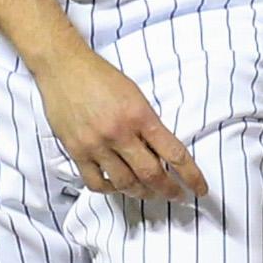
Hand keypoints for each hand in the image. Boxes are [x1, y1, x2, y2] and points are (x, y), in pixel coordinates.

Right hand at [37, 48, 208, 200]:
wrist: (63, 66)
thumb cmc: (101, 76)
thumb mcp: (135, 95)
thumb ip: (148, 124)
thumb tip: (161, 153)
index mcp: (140, 115)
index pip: (174, 153)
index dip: (191, 176)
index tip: (200, 189)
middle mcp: (119, 133)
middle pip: (151, 174)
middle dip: (169, 190)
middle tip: (176, 195)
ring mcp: (96, 144)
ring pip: (126, 183)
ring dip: (142, 192)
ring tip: (148, 192)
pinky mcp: (76, 151)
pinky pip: (96, 183)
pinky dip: (110, 189)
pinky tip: (117, 185)